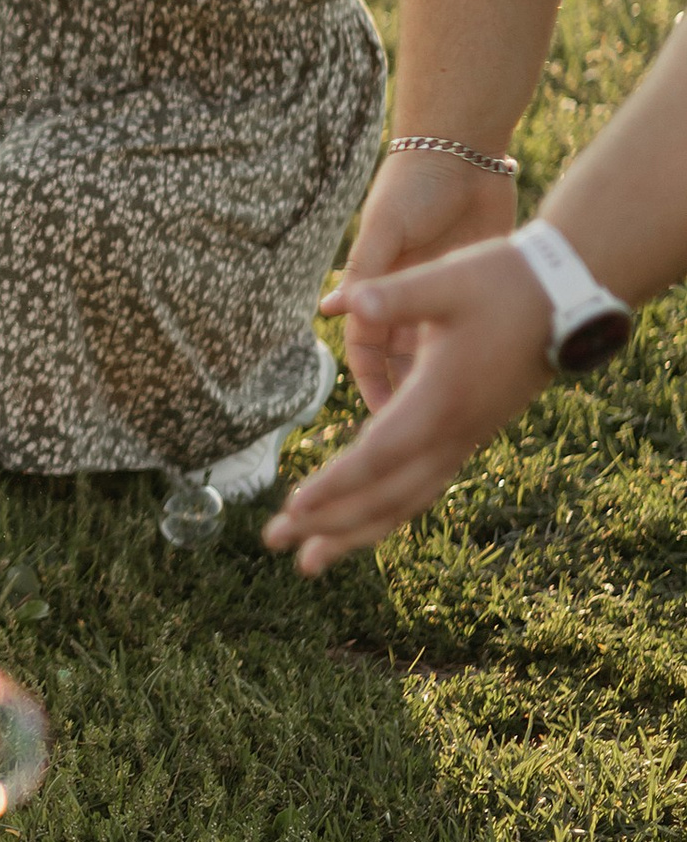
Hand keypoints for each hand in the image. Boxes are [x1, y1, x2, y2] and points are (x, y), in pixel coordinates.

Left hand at [264, 236, 552, 572]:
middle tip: (272, 541)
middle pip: (384, 495)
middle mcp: (453, 433)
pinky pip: (422, 489)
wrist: (569, 298)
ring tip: (308, 562)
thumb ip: (396, 294)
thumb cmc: (506, 283)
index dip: (335, 484)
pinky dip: (386, 513)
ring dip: (354, 532)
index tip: (293, 507)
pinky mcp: (469, 437)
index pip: (378, 455)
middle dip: (327, 522)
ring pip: (404, 502)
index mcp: (440, 400)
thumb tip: (346, 300)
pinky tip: (359, 526)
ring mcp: (464, 440)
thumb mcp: (449, 279)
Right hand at [336, 148, 519, 412]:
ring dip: (436, 376)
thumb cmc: (416, 186)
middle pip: (399, 356)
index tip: (384, 415)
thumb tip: (330, 311)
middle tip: (421, 430)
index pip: (366, 345)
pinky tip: (484, 380)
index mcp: (377, 280)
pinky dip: (467, 354)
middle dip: (405, 389)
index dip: (372, 380)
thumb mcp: (386, 230)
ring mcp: (439, 288)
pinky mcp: (471, 282)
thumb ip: (367, 272)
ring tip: (454, 414)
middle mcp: (404, 290)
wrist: (464, 151)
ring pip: (432, 348)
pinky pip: (466, 329)